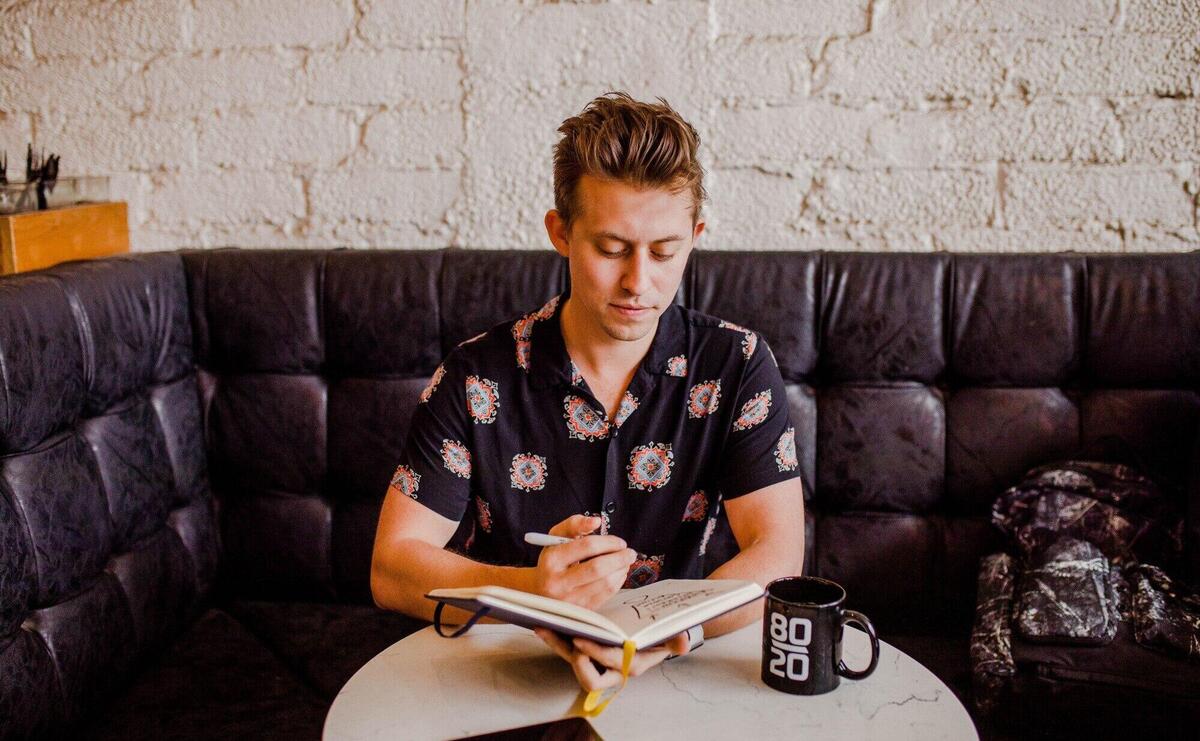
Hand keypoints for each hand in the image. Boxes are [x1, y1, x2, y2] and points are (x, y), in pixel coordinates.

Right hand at [527, 514, 634, 609]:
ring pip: (605, 583)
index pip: (586, 546)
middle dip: (619, 558)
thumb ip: (575, 524)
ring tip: (625, 562)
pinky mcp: (580, 610)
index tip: (619, 542)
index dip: (608, 542)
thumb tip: (596, 521)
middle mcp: (557, 582)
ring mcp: (569, 600)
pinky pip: (606, 595)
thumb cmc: (553, 561)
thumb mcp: (556, 538)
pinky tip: (618, 574)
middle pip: (598, 568)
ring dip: (621, 570)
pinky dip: (617, 582)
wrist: (540, 590)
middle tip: (629, 552)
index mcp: (551, 560)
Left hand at [534, 629, 690, 691]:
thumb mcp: (669, 637)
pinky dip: (555, 636)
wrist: (650, 636)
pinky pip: (566, 647)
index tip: (582, 641)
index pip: (611, 665)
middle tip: (566, 636)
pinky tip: (544, 622)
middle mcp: (611, 670)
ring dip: (557, 643)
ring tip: (543, 625)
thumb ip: (676, 640)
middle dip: (573, 657)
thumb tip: (683, 642)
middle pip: (587, 675)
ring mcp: (595, 662)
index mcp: (631, 666)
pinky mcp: (584, 652)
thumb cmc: (658, 636)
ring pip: (572, 659)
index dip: (596, 654)